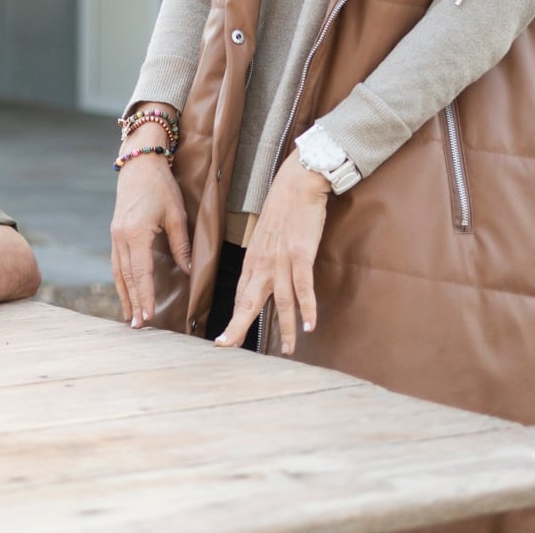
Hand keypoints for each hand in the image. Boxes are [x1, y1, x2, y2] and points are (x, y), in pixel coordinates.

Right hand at [109, 116, 190, 328]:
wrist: (139, 162)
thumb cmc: (160, 185)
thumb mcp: (176, 214)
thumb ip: (181, 245)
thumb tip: (188, 271)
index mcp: (136, 234)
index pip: (141, 273)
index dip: (145, 297)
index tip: (149, 317)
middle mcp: (121, 237)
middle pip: (127, 277)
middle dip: (133, 302)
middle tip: (138, 326)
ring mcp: (115, 235)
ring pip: (118, 272)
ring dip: (124, 295)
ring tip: (129, 317)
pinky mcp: (115, 232)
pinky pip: (117, 262)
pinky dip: (120, 280)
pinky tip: (125, 291)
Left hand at [215, 150, 329, 355]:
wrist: (296, 185)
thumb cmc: (282, 210)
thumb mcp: (265, 238)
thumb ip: (263, 261)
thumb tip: (263, 280)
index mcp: (252, 260)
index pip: (240, 296)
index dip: (233, 319)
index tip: (224, 340)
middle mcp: (262, 263)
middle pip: (249, 302)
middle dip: (239, 327)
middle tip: (229, 348)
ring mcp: (281, 260)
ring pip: (281, 301)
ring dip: (286, 328)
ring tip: (288, 349)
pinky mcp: (300, 254)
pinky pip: (303, 286)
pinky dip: (307, 307)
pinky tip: (310, 325)